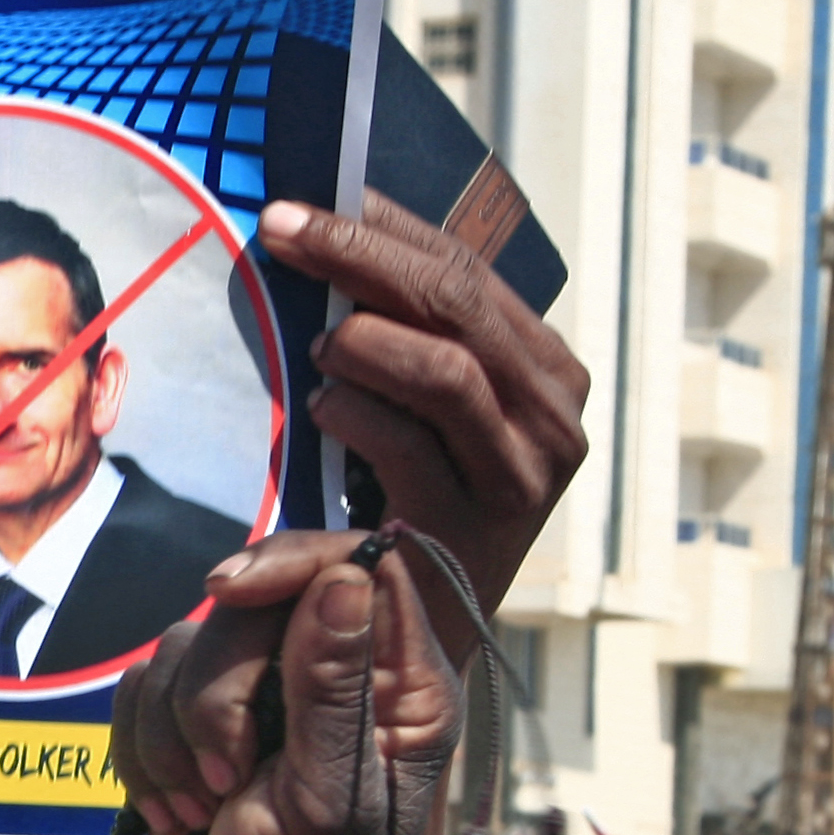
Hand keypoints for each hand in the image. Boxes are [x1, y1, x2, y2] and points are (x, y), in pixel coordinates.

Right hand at [112, 533, 459, 834]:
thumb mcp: (325, 802)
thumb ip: (334, 688)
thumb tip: (347, 577)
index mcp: (401, 688)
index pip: (360, 566)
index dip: (290, 566)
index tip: (228, 595)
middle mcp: (334, 676)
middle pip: (255, 602)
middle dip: (218, 691)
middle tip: (230, 775)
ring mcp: (259, 697)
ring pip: (185, 642)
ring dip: (173, 735)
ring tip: (204, 806)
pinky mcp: (192, 723)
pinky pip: (140, 683)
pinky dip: (140, 748)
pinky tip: (172, 806)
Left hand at [258, 195, 588, 632]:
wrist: (412, 638)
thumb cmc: (401, 505)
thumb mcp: (412, 412)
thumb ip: (395, 334)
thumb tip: (329, 223)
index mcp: (542, 369)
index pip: (468, 270)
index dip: (389, 227)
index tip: (314, 196)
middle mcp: (551, 415)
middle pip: (458, 303)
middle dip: (363, 257)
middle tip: (282, 229)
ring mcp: (523, 472)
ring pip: (447, 370)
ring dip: (366, 344)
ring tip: (313, 345)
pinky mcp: (477, 525)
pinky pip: (412, 446)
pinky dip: (356, 417)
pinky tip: (317, 405)